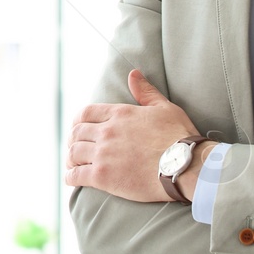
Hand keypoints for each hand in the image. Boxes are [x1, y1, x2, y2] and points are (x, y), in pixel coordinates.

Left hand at [64, 69, 201, 202]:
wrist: (184, 165)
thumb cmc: (178, 136)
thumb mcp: (164, 108)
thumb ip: (145, 92)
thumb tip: (133, 74)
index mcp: (119, 114)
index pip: (86, 113)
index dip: (78, 121)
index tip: (78, 129)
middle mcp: (107, 132)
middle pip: (76, 133)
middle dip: (72, 140)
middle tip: (75, 148)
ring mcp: (103, 154)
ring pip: (73, 153)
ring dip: (70, 158)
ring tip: (72, 165)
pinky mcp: (103, 176)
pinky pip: (76, 176)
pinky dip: (70, 177)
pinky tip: (72, 179)